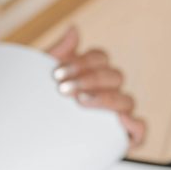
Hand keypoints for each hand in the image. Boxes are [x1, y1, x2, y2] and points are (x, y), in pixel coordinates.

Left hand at [46, 26, 146, 147]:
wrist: (30, 140)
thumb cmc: (41, 106)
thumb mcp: (42, 80)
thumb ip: (59, 52)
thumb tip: (74, 29)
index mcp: (92, 74)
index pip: (100, 58)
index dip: (82, 63)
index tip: (56, 74)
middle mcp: (109, 92)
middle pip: (115, 76)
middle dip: (89, 80)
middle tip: (64, 90)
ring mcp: (118, 114)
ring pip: (127, 99)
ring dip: (105, 99)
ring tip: (81, 104)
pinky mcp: (123, 138)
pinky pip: (139, 130)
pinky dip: (133, 125)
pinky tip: (117, 121)